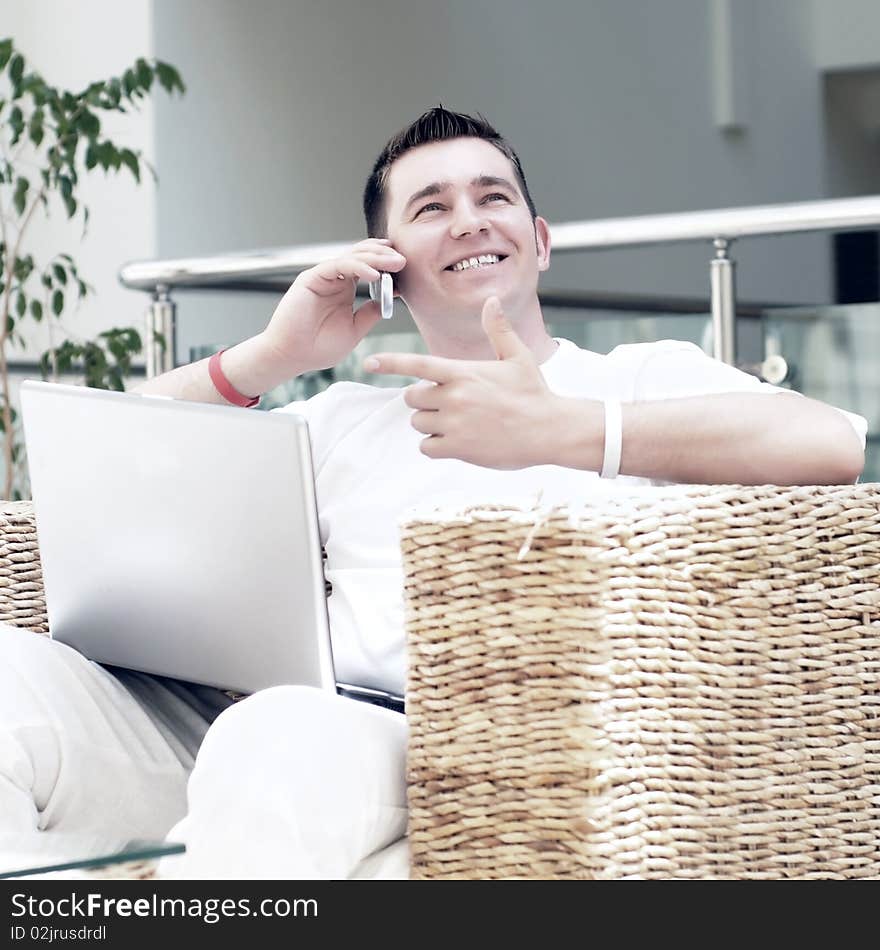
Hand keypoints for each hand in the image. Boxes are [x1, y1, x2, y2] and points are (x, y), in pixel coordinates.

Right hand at [261, 239, 405, 376]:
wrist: (293, 357)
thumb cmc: (318, 348)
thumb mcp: (354, 330)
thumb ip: (370, 314)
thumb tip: (390, 299)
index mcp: (344, 289)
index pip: (368, 267)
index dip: (386, 264)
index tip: (404, 268)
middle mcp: (334, 279)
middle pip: (362, 256)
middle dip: (384, 256)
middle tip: (403, 260)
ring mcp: (322, 277)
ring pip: (352, 256)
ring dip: (375, 258)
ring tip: (394, 263)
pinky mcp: (311, 278)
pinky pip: (338, 265)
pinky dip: (357, 267)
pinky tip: (374, 275)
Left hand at [364, 296, 563, 468]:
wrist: (550, 430)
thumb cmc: (534, 393)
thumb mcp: (518, 357)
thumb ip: (498, 330)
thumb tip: (492, 301)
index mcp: (462, 371)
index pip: (417, 364)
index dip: (390, 363)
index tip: (369, 362)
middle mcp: (453, 396)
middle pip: (411, 398)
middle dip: (424, 401)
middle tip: (449, 404)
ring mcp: (454, 423)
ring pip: (418, 423)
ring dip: (431, 424)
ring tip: (460, 424)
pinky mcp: (458, 447)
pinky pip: (427, 447)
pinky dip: (436, 446)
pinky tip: (458, 442)